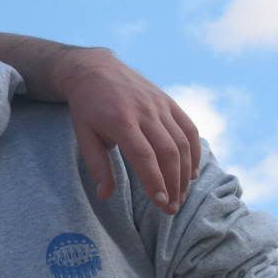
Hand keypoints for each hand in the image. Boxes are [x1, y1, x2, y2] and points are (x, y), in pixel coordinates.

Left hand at [55, 47, 199, 213]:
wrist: (94, 69)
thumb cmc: (87, 106)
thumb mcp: (83, 134)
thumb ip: (97, 165)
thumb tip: (105, 195)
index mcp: (120, 120)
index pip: (144, 156)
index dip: (155, 181)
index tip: (161, 204)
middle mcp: (144, 111)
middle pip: (168, 153)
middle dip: (174, 184)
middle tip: (171, 208)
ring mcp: (159, 104)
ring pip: (182, 143)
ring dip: (185, 173)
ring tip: (180, 195)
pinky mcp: (168, 101)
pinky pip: (189, 129)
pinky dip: (195, 152)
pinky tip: (192, 172)